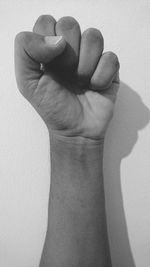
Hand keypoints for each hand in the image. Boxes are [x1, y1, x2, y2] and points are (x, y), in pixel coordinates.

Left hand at [15, 15, 119, 139]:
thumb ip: (26, 51)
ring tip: (81, 82)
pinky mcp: (109, 68)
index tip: (49, 64)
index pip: (47, 22)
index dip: (48, 40)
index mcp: (48, 51)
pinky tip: (95, 87)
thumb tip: (57, 40)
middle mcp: (70, 50)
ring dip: (85, 64)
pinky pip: (110, 57)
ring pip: (93, 36)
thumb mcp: (27, 82)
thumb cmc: (52, 108)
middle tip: (66, 74)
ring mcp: (91, 58)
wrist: (75, 130)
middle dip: (66, 53)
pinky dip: (101, 76)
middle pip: (70, 24)